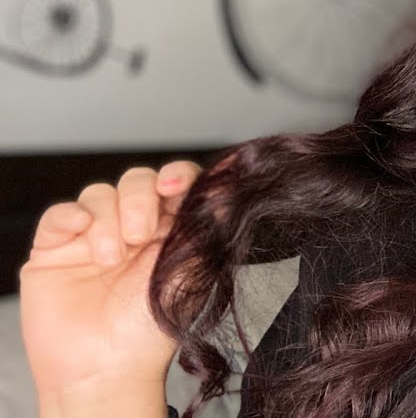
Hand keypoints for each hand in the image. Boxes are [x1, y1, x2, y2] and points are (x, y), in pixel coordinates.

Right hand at [19, 161, 201, 396]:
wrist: (105, 368)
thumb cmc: (150, 330)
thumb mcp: (190, 272)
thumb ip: (206, 227)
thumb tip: (230, 186)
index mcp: (170, 230)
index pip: (176, 184)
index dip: (177, 175)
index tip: (176, 185)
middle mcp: (133, 228)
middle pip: (138, 180)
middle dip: (140, 198)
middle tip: (141, 235)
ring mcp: (93, 236)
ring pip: (100, 193)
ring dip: (108, 219)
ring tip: (112, 259)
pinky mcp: (56, 249)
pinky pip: (60, 214)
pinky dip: (71, 215)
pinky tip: (81, 233)